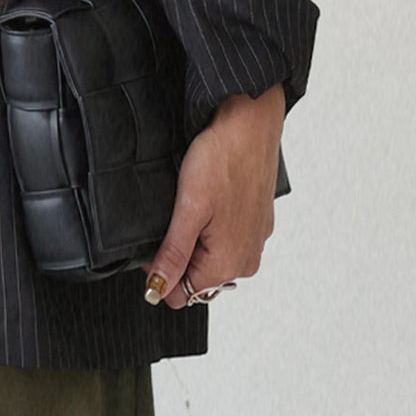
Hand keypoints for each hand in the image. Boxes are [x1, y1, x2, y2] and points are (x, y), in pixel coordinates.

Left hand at [143, 83, 286, 308]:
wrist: (252, 122)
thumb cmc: (223, 158)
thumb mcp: (187, 211)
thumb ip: (173, 256)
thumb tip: (157, 289)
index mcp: (229, 264)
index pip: (179, 294)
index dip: (161, 271)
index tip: (161, 239)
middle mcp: (247, 260)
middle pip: (196, 276)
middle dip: (181, 253)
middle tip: (181, 216)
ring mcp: (255, 242)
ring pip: (210, 257)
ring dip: (197, 238)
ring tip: (200, 204)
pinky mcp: (258, 225)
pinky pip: (227, 239)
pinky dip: (214, 225)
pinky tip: (214, 198)